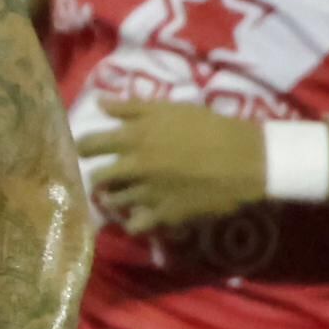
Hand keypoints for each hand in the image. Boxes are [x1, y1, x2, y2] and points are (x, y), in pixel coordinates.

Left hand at [72, 98, 266, 235]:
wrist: (244, 159)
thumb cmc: (208, 127)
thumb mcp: (169, 109)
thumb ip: (131, 107)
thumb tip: (99, 103)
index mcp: (133, 137)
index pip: (88, 145)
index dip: (83, 148)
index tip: (88, 151)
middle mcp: (134, 166)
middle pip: (96, 179)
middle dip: (99, 178)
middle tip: (109, 177)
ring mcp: (147, 193)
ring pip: (114, 202)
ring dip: (117, 198)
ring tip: (130, 193)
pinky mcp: (163, 215)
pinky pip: (135, 226)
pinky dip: (135, 222)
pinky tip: (143, 215)